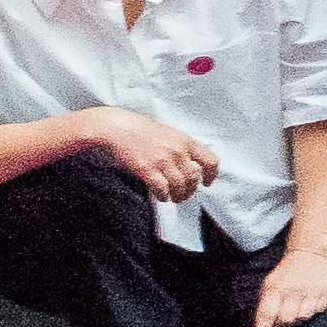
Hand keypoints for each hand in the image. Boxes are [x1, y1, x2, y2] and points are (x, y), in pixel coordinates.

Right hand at [80, 112, 215, 203]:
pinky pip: (162, 189)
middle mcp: (177, 151)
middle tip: (184, 195)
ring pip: (180, 186)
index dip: (211, 175)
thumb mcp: (168, 133)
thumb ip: (181, 147)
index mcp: (186, 141)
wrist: (115, 128)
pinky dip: (164, 196)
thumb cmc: (140, 130)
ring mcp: (162, 160)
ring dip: (178, 196)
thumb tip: (189, 164)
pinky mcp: (146, 169)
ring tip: (174, 198)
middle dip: (190, 190)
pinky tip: (161, 196)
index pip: (210, 161)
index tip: (207, 183)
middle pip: (194, 178)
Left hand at [243, 245, 326, 326]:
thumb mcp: (269, 284)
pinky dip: (311, 311)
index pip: (266, 314)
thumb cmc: (286, 273)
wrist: (310, 254)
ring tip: (294, 310)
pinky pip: (317, 311)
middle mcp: (294, 290)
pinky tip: (308, 302)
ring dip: (296, 319)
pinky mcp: (326, 292)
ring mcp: (312, 290)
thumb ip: (265, 304)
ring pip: (303, 317)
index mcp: (275, 287)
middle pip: (286, 319)